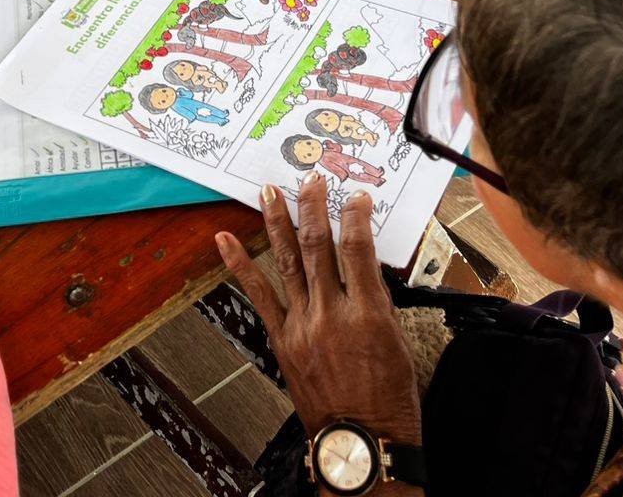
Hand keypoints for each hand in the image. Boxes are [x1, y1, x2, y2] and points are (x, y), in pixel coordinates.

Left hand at [216, 175, 421, 445]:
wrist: (362, 443)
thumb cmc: (389, 400)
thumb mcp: (398, 344)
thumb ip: (378, 304)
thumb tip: (365, 271)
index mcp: (369, 314)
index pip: (359, 249)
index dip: (355, 217)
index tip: (355, 197)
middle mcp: (331, 313)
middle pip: (320, 246)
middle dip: (314, 207)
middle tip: (310, 180)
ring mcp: (302, 325)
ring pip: (288, 261)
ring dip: (278, 222)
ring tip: (269, 192)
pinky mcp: (282, 340)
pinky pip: (259, 295)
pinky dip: (240, 266)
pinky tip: (225, 241)